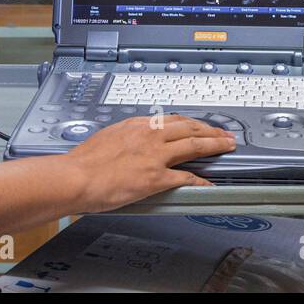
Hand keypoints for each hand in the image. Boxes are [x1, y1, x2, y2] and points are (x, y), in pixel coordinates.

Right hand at [65, 114, 236, 212]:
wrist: (76, 177)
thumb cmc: (84, 162)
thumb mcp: (107, 137)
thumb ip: (125, 137)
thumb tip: (130, 142)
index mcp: (137, 125)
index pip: (172, 119)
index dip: (191, 122)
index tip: (199, 125)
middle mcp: (150, 136)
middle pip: (189, 127)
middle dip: (210, 130)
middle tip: (224, 133)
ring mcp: (155, 156)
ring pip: (194, 145)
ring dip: (214, 145)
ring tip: (227, 147)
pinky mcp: (156, 177)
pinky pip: (186, 177)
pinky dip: (201, 181)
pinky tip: (209, 183)